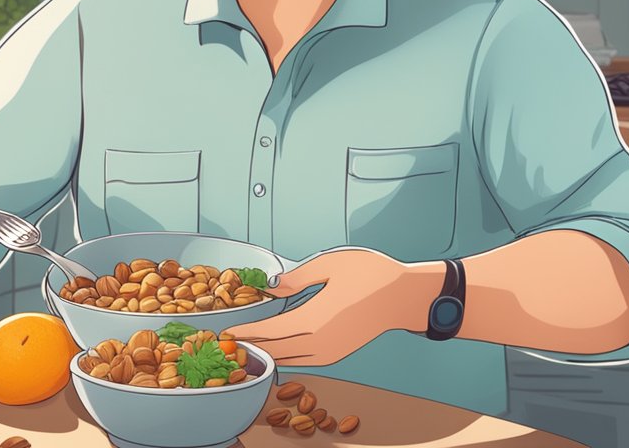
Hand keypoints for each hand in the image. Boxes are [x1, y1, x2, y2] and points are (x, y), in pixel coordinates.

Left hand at [221, 249, 445, 365]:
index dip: (245, 333)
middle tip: (226, 343)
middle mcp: (319, 343)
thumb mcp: (329, 265)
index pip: (269, 332)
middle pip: (274, 350)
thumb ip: (295, 279)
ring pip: (288, 359)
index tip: (225, 332)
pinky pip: (302, 361)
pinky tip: (274, 349)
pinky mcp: (337, 355)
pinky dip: (284, 357)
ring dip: (265, 354)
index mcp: (313, 321)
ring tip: (244, 346)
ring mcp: (329, 353)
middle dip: (249, 346)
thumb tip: (269, 286)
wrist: (403, 296)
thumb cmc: (369, 275)